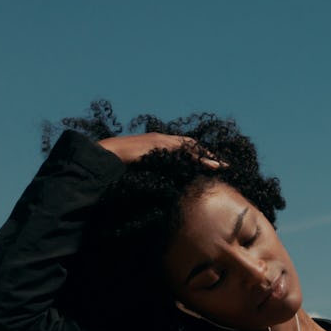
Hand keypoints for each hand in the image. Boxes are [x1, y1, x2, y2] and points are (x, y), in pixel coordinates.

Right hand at [98, 132, 224, 167]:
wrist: (105, 157)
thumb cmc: (119, 168)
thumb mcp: (142, 172)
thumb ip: (154, 176)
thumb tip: (161, 191)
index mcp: (158, 146)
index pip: (184, 149)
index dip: (199, 156)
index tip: (213, 166)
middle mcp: (161, 139)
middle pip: (190, 145)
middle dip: (207, 154)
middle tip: (225, 165)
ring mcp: (160, 140)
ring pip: (189, 147)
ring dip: (206, 156)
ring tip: (222, 166)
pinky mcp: (158, 144)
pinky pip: (182, 150)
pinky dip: (197, 157)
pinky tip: (210, 164)